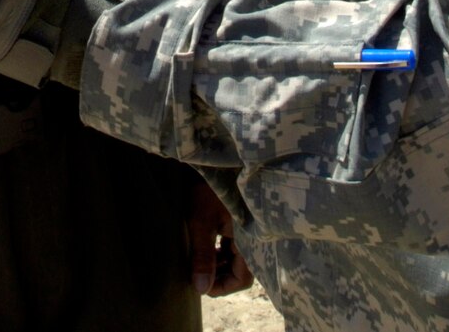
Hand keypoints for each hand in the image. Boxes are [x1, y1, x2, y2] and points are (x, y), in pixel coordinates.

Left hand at [188, 180, 253, 297]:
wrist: (213, 159)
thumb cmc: (209, 188)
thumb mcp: (201, 222)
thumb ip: (202, 256)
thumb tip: (201, 289)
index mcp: (250, 240)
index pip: (242, 279)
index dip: (222, 286)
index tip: (201, 285)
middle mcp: (253, 237)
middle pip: (240, 270)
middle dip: (218, 275)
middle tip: (195, 273)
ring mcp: (248, 229)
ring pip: (236, 258)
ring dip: (218, 263)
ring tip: (197, 261)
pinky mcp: (241, 222)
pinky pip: (234, 245)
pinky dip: (220, 251)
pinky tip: (206, 247)